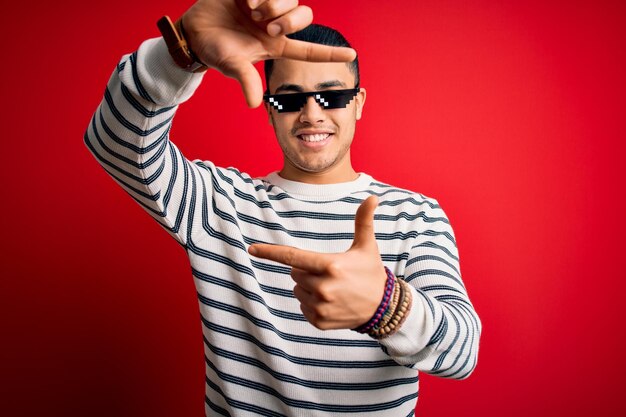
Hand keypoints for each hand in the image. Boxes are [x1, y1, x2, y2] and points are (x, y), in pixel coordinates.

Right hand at [181, 0, 356, 106]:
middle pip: (304, 17)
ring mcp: (266, 7)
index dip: (330, 54)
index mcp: (275, 46)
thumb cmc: (215, 52)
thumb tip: (254, 104)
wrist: (194, 31)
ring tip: (251, 10)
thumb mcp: (232, 66)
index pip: (308, 51)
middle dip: (289, 19)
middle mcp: (275, 25)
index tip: (352, 54)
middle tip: (266, 25)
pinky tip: (244, 0)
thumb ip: (246, 81)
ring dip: (274, 4)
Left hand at [248, 196, 386, 329]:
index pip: (293, 257)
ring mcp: (320, 307)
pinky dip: (312, 303)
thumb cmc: (370, 272)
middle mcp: (323, 287)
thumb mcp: (366, 246)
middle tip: (330, 273)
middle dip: (307, 270)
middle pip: (295, 273)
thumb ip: (364, 221)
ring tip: (333, 288)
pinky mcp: (319, 321)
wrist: (383, 308)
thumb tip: (372, 197)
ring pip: (298, 290)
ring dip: (309, 287)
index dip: (270, 252)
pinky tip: (331, 302)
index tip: (252, 249)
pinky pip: (302, 307)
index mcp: (331, 266)